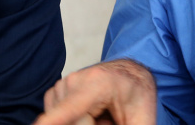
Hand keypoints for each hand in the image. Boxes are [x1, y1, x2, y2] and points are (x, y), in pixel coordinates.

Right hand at [33, 59, 156, 124]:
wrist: (130, 75)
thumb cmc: (138, 97)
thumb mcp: (143, 121)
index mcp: (98, 84)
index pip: (70, 109)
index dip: (52, 120)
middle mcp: (75, 80)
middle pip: (70, 122)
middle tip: (107, 119)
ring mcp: (62, 85)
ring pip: (60, 121)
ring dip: (81, 123)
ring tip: (101, 117)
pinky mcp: (55, 92)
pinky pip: (56, 118)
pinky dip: (72, 120)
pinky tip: (90, 114)